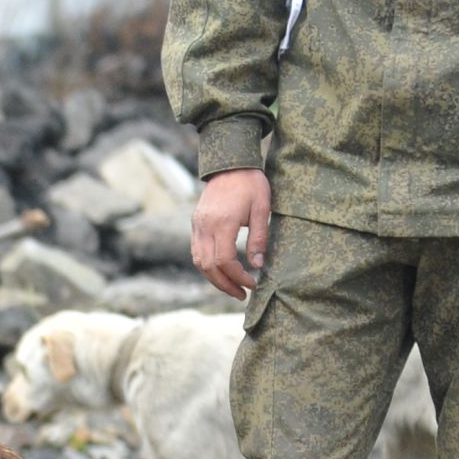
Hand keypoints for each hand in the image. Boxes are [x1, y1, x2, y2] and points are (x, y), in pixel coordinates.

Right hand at [192, 168, 270, 300]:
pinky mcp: (196, 224)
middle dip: (225, 284)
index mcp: (222, 223)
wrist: (229, 164)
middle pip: (208, 266)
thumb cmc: (250, 184)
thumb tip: (257, 265)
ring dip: (214, 279)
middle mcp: (204, 227)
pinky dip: (208, 266)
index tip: (253, 283)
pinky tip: (222, 271)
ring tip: (232, 287)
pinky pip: (197, 252)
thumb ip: (259, 238)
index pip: (225, 260)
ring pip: (199, 261)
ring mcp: (197, 226)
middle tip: (242, 295)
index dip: (238, 277)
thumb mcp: (262, 209)